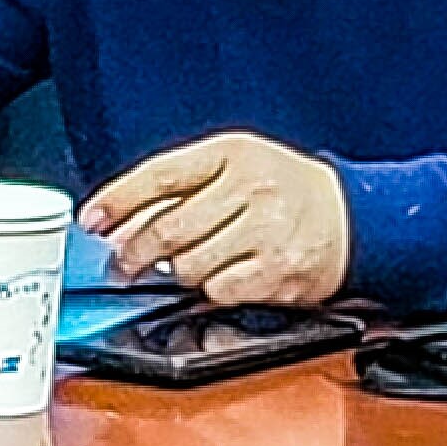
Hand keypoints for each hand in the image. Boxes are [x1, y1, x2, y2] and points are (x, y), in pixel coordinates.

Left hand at [83, 131, 352, 305]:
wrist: (355, 217)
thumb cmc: (285, 189)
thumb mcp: (233, 164)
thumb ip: (180, 184)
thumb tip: (118, 220)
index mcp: (231, 154)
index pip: (158, 176)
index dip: (116, 200)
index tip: (91, 220)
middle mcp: (251, 189)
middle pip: (168, 228)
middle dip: (133, 251)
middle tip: (121, 262)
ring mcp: (268, 233)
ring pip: (189, 265)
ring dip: (174, 272)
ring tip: (181, 266)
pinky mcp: (282, 273)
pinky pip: (221, 291)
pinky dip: (210, 290)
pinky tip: (218, 278)